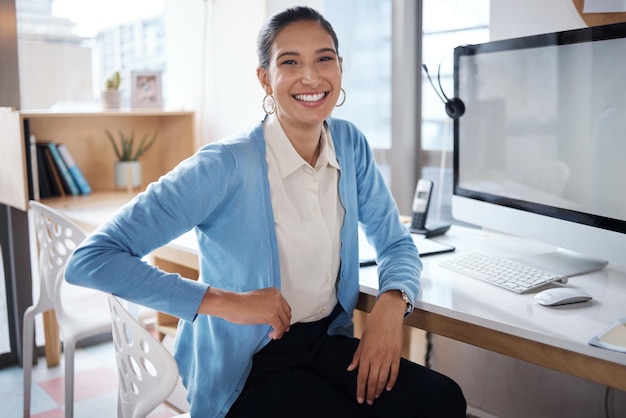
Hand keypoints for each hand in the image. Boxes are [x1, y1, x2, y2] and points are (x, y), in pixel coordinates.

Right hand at [199, 287, 291, 338]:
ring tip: (274, 335)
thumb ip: (269, 305)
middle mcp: (277, 297)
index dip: (284, 317)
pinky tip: (271, 335)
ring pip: (285, 322)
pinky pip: (280, 328)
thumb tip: (276, 317)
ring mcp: (276, 306)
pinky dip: (277, 334)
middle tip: (279, 331)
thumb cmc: (240, 303)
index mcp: (275, 292)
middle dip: (284, 324)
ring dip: (280, 331)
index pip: (286, 307)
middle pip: (287, 314)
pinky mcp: (272, 316)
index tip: (282, 324)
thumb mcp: (259, 299)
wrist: (232, 304)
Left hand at [347, 290, 405, 404]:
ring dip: (378, 389)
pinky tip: (387, 387)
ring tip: (375, 396)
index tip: (359, 399)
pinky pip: (394, 372)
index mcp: (366, 354)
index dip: (360, 390)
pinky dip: (391, 381)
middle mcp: (376, 357)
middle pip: (372, 381)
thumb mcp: (362, 340)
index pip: (361, 377)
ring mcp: (387, 357)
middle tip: (367, 401)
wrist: (388, 315)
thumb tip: (351, 369)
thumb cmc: (374, 326)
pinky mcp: (397, 355)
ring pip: (382, 379)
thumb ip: (357, 356)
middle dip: (369, 393)